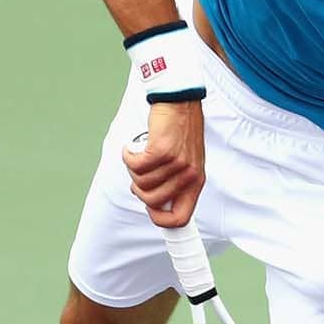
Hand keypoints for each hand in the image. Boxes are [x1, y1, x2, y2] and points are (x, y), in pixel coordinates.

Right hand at [123, 99, 204, 228]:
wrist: (179, 102)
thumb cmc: (178, 131)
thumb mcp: (185, 160)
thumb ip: (174, 182)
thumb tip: (153, 201)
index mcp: (195, 182)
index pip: (180, 218)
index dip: (161, 221)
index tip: (149, 211)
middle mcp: (188, 176)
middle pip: (152, 201)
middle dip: (138, 189)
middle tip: (139, 173)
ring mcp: (176, 164)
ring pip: (141, 183)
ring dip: (133, 169)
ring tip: (137, 155)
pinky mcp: (162, 150)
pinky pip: (136, 165)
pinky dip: (128, 157)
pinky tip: (131, 148)